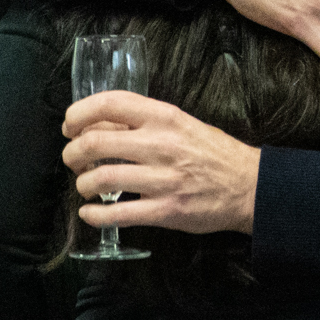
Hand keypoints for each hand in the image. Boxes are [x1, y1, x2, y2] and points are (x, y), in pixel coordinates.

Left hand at [62, 91, 259, 234]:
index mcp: (164, 117)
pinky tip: (90, 213)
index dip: (79, 113)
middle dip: (73, 153)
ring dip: (82, 184)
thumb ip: (145, 123)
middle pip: (95, 142)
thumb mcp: (182, 123)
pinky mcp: (165, 210)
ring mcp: (162, 179)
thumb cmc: (214, 152)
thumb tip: (100, 126)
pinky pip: (118, 215)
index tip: (69, 125)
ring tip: (85, 185)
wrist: (250, 186)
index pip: (109, 104)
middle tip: (73, 159)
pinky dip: (95, 215)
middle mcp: (160, 144)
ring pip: (101, 179)